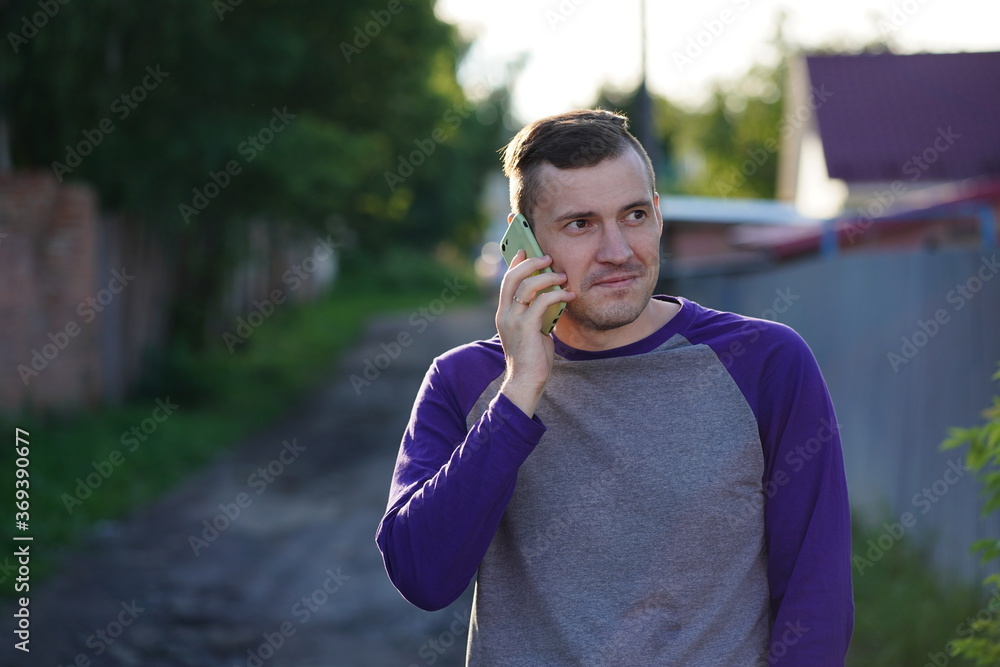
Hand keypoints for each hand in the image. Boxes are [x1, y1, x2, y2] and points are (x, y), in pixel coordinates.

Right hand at [495, 251, 574, 417]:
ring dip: (548, 277)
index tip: (526, 249)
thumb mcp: (532, 329)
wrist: (526, 381)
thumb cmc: (532, 357)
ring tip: (563, 276)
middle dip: (531, 262)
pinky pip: (542, 302)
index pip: (507, 281)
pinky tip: (569, 296)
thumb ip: (536, 312)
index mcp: (504, 313)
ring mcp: (513, 320)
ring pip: (528, 286)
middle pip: (513, 277)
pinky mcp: (526, 327)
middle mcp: (505, 314)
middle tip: (548, 257)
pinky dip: (557, 295)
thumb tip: (551, 295)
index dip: (516, 263)